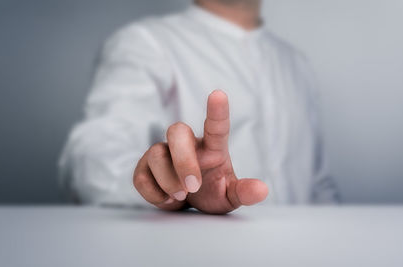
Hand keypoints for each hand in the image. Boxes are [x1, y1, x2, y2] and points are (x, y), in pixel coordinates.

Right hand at [133, 90, 267, 213]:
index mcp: (212, 148)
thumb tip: (262, 190)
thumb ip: (243, 192)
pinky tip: (166, 200)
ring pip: (156, 154)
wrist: (187, 203)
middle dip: (182, 160)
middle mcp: (187, 144)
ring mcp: (163, 154)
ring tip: (181, 198)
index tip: (218, 94)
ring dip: (168, 180)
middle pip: (177, 131)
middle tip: (192, 187)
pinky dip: (154, 192)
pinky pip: (141, 175)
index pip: (216, 126)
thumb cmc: (211, 192)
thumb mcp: (230, 196)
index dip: (217, 110)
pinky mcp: (144, 168)